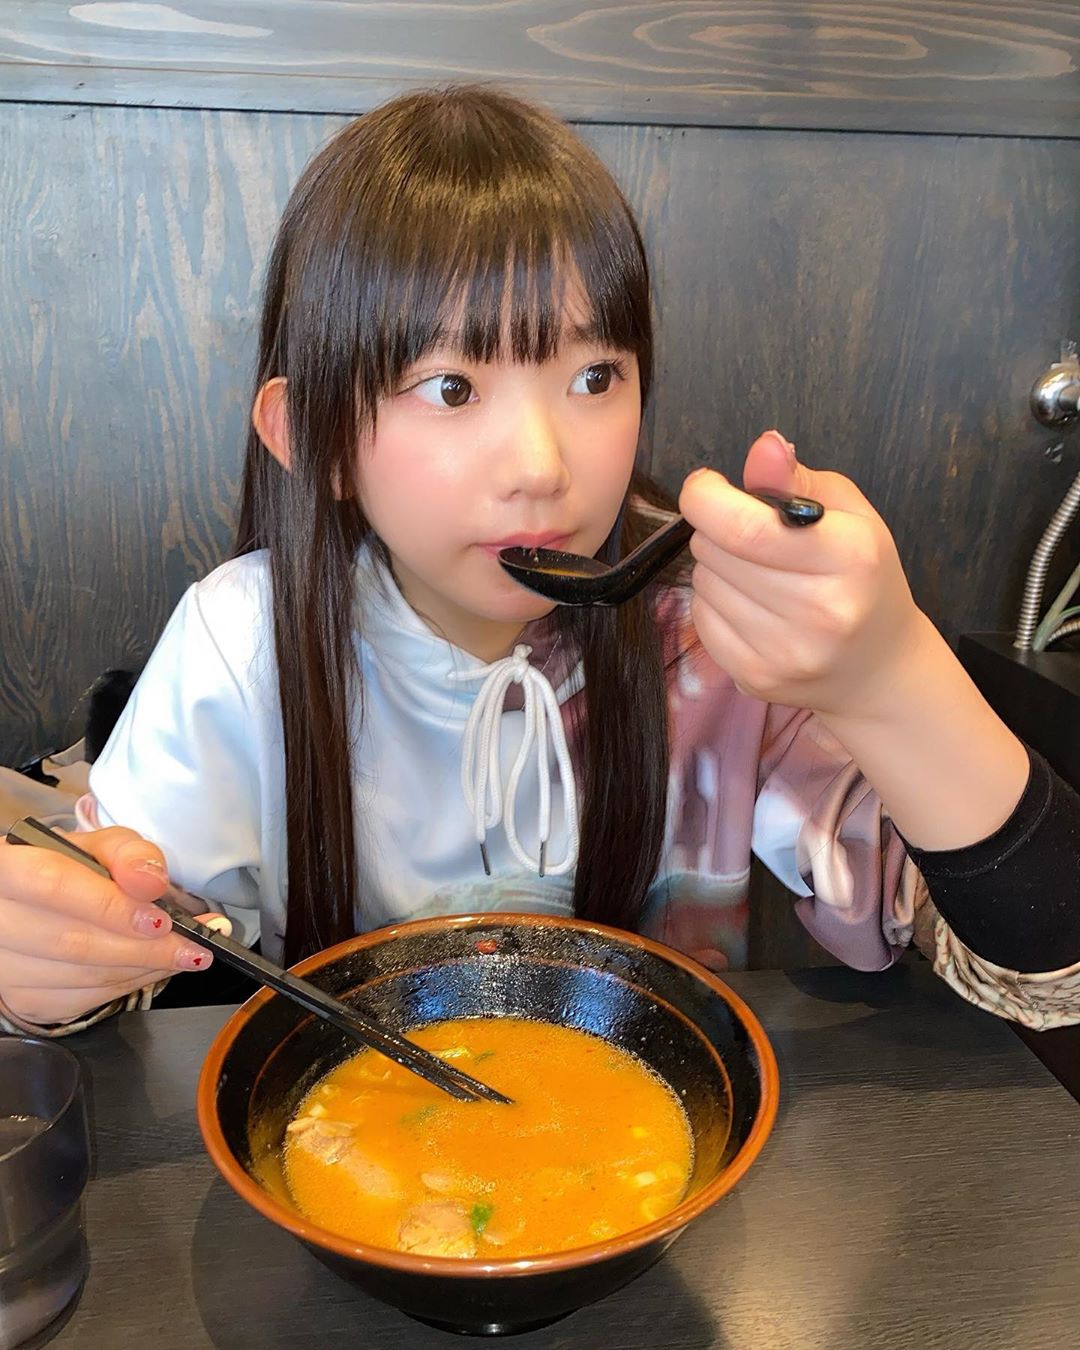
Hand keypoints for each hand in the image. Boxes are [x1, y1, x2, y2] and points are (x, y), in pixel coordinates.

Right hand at [0, 827, 216, 1025]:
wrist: (35, 905)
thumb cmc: (71, 870)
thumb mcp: (101, 846)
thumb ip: (129, 853)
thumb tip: (150, 881)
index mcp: (7, 869)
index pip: (53, 886)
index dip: (110, 906)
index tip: (160, 919)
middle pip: (71, 942)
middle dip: (143, 948)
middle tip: (192, 945)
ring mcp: (5, 967)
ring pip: (81, 977)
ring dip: (144, 969)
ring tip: (186, 954)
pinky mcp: (23, 1000)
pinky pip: (84, 999)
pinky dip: (130, 984)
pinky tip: (155, 967)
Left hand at [679, 429, 927, 718]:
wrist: (877, 668)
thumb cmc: (863, 577)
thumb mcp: (849, 514)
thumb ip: (798, 478)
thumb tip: (763, 446)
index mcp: (850, 557)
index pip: (745, 527)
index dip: (706, 498)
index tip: (706, 486)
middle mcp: (820, 611)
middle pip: (715, 549)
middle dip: (717, 529)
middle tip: (750, 536)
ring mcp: (786, 653)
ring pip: (703, 582)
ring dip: (717, 567)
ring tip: (758, 574)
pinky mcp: (755, 679)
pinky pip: (700, 620)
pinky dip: (714, 603)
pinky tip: (751, 606)